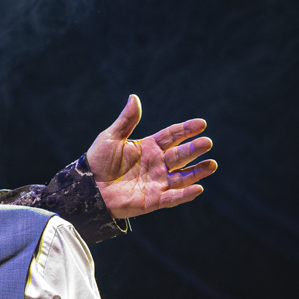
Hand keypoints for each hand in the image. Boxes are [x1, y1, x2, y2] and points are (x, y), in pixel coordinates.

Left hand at [87, 94, 215, 219]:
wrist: (87, 188)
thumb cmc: (97, 161)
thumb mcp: (111, 138)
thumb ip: (126, 120)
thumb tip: (134, 97)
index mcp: (149, 147)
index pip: (173, 136)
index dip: (187, 130)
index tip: (201, 124)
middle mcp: (157, 164)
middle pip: (181, 155)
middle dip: (195, 149)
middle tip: (207, 142)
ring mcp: (157, 182)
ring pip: (182, 177)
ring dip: (197, 171)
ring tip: (212, 165)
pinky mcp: (153, 200)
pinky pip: (173, 198)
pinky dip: (185, 194)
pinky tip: (198, 188)